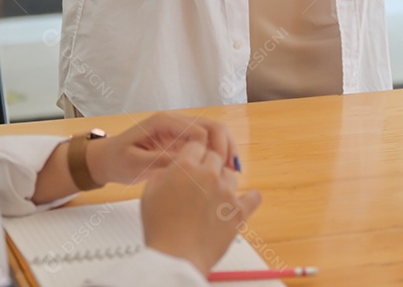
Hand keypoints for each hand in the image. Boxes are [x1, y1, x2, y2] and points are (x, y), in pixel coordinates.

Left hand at [88, 113, 237, 185]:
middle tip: (232, 170)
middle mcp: (175, 122)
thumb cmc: (118, 161)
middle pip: (211, 126)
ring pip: (213, 132)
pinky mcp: (182, 140)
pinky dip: (218, 153)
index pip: (199, 130)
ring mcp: (180, 129)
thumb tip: (187, 164)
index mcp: (164, 123)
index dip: (213, 149)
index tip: (218, 170)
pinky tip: (223, 170)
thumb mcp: (136, 165)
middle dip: (225, 146)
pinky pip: (206, 142)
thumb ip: (161, 162)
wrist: (106, 159)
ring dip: (225, 149)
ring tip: (232, 171)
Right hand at [141, 140, 261, 275]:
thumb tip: (173, 167)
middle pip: (214, 157)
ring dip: (222, 181)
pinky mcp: (239, 211)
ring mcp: (226, 192)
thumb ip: (162, 173)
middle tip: (199, 180)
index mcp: (186, 167)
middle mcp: (209, 175)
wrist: (176, 257)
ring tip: (212, 196)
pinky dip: (250, 197)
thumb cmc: (160, 228)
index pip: (196, 144)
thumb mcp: (149, 193)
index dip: (193, 152)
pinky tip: (248, 197)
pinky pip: (253, 197)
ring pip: (230, 175)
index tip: (192, 159)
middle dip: (206, 165)